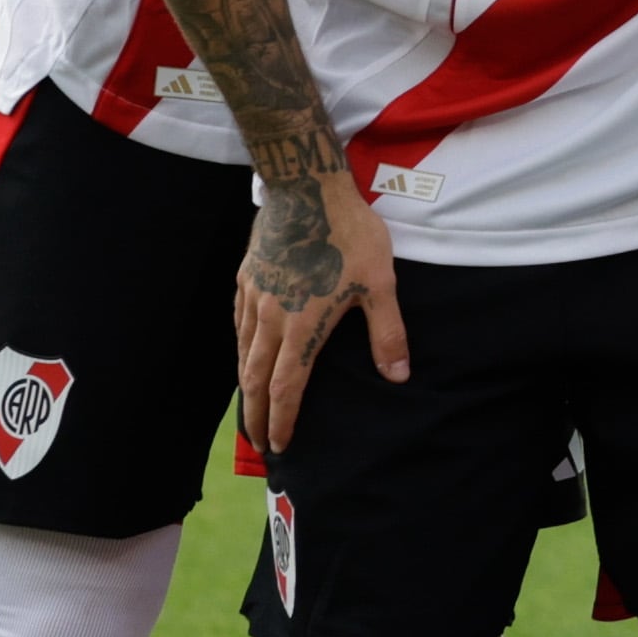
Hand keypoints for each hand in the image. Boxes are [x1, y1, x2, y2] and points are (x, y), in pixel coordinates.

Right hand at [238, 173, 403, 455]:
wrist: (306, 190)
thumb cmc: (350, 235)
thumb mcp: (380, 284)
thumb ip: (388, 333)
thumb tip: (399, 376)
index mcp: (303, 326)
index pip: (287, 387)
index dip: (283, 420)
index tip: (282, 446)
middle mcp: (270, 318)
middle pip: (255, 380)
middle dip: (256, 417)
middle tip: (259, 445)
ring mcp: (253, 298)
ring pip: (243, 354)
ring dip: (246, 387)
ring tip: (251, 409)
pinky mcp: (245, 279)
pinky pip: (238, 325)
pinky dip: (241, 349)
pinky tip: (246, 354)